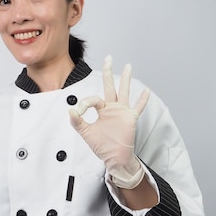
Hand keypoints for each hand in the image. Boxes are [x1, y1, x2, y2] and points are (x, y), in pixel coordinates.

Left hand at [69, 56, 149, 188]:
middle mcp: (112, 107)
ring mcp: (122, 112)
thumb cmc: (102, 146)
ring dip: (126, 79)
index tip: (78, 113)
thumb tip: (70, 110)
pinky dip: (142, 100)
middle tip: (108, 58)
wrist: (114, 158)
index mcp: (102, 109)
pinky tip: (145, 91)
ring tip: (128, 66)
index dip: (84, 103)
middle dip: (108, 72)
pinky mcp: (130, 119)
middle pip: (110, 86)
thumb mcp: (86, 133)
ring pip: (123, 91)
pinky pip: (137, 108)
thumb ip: (77, 122)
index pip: (93, 99)